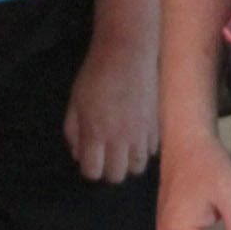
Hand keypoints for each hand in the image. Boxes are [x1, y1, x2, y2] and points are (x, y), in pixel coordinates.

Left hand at [64, 35, 161, 183]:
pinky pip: (153, 152)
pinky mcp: (157, 126)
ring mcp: (141, 134)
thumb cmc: (95, 74)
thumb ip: (73, 130)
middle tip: (106, 155)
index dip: (90, 169)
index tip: (90, 158)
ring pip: (137, 168)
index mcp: (96, 133)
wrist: (128, 53)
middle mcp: (120, 139)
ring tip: (124, 148)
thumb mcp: (75, 101)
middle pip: (116, 176)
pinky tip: (137, 137)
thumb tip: (78, 154)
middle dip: (109, 170)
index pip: (93, 172)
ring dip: (128, 162)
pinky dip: (144, 150)